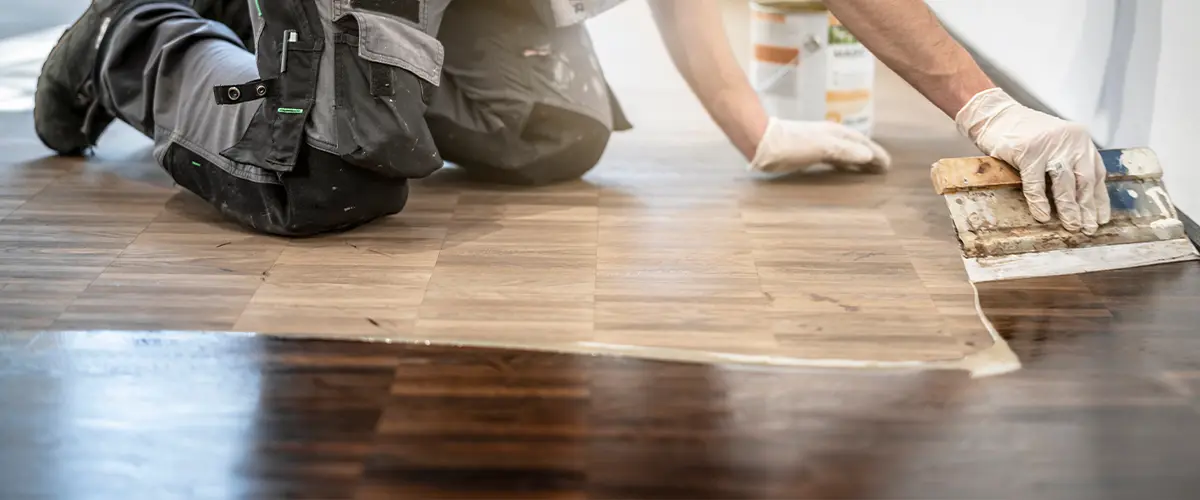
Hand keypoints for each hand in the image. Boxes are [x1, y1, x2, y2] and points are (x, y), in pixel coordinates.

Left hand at [748, 117, 891, 174]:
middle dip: (870, 157)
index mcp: (837, 133)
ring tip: (868, 172)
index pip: (863, 144)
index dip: (876, 154)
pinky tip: (842, 172)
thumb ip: (845, 151)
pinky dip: (843, 165)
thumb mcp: (822, 147)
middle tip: (883, 170)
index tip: (888, 166)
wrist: (764, 144)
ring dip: (857, 162)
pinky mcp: (809, 153)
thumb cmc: (793, 144)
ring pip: (845, 153)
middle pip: (856, 147)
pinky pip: (833, 160)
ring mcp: (820, 144)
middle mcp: (831, 137)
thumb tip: (868, 156)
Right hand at [956, 88, 1110, 234]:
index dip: (1099, 198)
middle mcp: (1071, 141)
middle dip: (1087, 207)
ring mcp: (1050, 146)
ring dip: (1069, 208)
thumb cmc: (1022, 133)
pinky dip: (1039, 202)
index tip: (1101, 218)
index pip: (1097, 173)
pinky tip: (1042, 216)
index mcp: (1080, 140)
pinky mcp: (1029, 152)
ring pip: (1064, 183)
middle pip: (1084, 180)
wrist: (995, 115)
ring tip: (1071, 226)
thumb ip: (1067, 161)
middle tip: (1088, 228)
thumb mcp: (1054, 143)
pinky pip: (1036, 183)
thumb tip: (1076, 197)